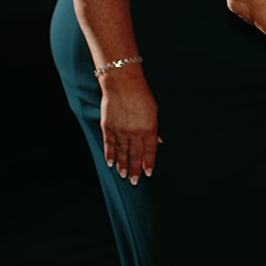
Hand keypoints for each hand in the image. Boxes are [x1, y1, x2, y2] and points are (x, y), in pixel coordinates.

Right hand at [98, 67, 159, 184]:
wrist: (122, 84)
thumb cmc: (141, 96)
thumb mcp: (153, 112)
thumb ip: (153, 129)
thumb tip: (158, 142)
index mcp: (149, 128)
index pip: (150, 151)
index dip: (148, 164)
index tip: (148, 174)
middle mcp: (135, 132)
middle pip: (135, 155)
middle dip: (136, 169)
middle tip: (135, 181)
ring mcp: (120, 131)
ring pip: (121, 153)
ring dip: (123, 165)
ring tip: (124, 176)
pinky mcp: (107, 127)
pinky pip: (109, 145)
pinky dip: (109, 155)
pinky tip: (110, 164)